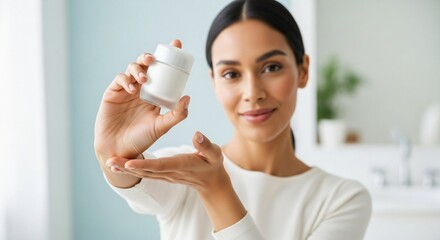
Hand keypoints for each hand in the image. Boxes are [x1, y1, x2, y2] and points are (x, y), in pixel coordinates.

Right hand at [94, 40, 189, 161]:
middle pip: (145, 66)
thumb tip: (188, 97)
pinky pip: (119, 80)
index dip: (169, 56)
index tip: (177, 45)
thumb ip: (176, 114)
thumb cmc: (142, 139)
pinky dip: (125, 80)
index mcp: (155, 94)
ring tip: (144, 80)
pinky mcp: (112, 93)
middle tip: (153, 60)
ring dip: (137, 69)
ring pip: (132, 69)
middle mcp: (142, 89)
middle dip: (149, 58)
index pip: (164, 71)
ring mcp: (126, 90)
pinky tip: (132, 89)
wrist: (120, 151)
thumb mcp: (162, 127)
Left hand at [105, 131, 227, 191]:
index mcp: (180, 165)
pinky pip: (144, 172)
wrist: (211, 181)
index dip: (143, 164)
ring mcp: (165, 175)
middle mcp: (169, 172)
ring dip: (124, 169)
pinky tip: (119, 165)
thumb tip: (196, 134)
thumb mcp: (214, 154)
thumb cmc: (212, 164)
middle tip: (109, 162)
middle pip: (145, 171)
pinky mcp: (162, 174)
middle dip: (126, 168)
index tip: (128, 162)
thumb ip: (205, 145)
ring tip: (108, 163)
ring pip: (142, 173)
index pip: (159, 165)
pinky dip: (131, 170)